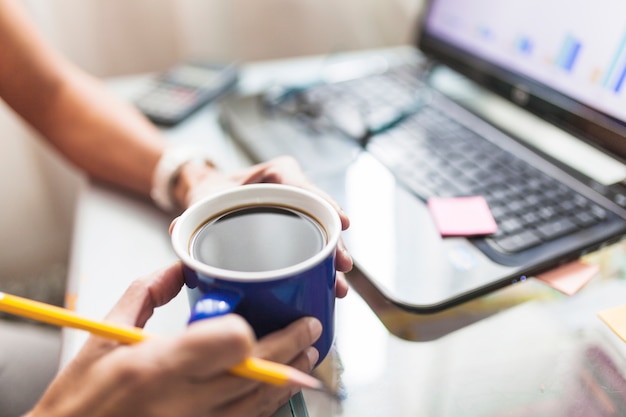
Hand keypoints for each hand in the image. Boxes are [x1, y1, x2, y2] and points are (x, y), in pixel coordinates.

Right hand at [27, 263, 321, 416]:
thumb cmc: (80, 401)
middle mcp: (182, 402)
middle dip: (292, 347)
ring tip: (307, 357)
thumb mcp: (103, 338)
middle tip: (310, 329)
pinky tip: (278, 389)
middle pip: (258, 372)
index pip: (231, 343)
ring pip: (260, 403)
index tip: (259, 319)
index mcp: (157, 367)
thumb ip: (144, 296)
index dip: (251, 331)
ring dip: (290, 378)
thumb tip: (176, 269)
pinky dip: (267, 404)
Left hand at [174, 155, 351, 296]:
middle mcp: (293, 191)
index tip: (341, 224)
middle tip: (343, 265)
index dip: (326, 204)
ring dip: (332, 259)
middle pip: (321, 215)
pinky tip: (329, 285)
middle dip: (335, 242)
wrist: (210, 199)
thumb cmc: (212, 192)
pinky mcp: (296, 232)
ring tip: (339, 285)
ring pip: (322, 234)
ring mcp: (298, 212)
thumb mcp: (203, 199)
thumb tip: (177, 228)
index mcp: (277, 174)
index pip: (305, 186)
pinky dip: (321, 265)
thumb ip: (191, 212)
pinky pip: (313, 245)